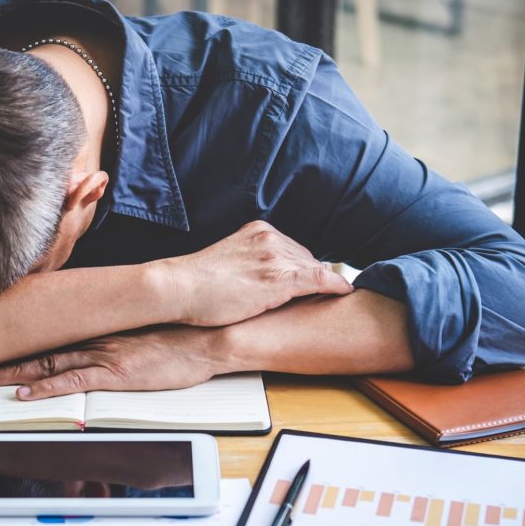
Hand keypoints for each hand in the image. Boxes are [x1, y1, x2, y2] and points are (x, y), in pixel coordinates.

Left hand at [0, 327, 224, 399]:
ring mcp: (105, 356)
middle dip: (13, 358)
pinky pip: (73, 382)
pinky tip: (27, 394)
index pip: (59, 335)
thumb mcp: (146, 334)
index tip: (8, 347)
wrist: (204, 340)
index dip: (30, 343)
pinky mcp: (116, 374)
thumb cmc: (181, 338)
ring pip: (50, 363)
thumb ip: (122, 338)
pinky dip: (46, 389)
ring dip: (19, 373)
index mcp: (105, 329)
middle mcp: (98, 339)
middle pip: (46, 348)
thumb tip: (108, 345)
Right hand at [159, 220, 352, 325]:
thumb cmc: (194, 283)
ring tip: (341, 294)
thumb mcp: (226, 261)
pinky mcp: (278, 280)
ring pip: (313, 268)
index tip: (313, 279)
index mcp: (257, 231)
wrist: (178, 288)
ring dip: (327, 283)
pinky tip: (345, 291)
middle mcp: (269, 239)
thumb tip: (256, 278)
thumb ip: (247, 262)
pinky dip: (335, 285)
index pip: (291, 248)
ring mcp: (275, 258)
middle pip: (305, 258)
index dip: (302, 267)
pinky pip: (318, 279)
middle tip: (330, 291)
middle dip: (316, 275)